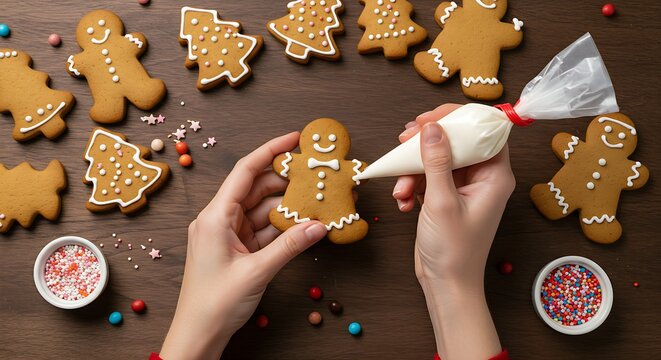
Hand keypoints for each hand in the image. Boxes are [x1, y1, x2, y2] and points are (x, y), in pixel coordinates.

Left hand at [160, 132, 327, 359]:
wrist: (198, 335)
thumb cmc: (214, 304)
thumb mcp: (257, 271)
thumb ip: (290, 246)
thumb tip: (319, 225)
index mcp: (215, 217)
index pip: (245, 171)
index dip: (270, 150)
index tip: (294, 139)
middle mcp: (220, 220)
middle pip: (257, 189)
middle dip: (286, 181)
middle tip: (315, 176)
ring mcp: (229, 235)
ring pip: (263, 210)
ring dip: (288, 207)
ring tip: (316, 201)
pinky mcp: (238, 249)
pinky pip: (264, 229)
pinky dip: (283, 227)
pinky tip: (304, 225)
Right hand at [394, 104, 514, 358]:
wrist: (446, 284)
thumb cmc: (454, 250)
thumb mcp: (442, 202)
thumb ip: (437, 162)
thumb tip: (432, 128)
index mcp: (495, 175)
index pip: (485, 130)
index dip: (459, 118)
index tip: (431, 118)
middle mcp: (482, 178)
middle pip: (456, 141)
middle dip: (426, 143)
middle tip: (405, 140)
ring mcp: (463, 187)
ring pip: (436, 159)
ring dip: (413, 170)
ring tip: (402, 189)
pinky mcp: (445, 197)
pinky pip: (427, 177)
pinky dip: (412, 186)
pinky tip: (404, 203)